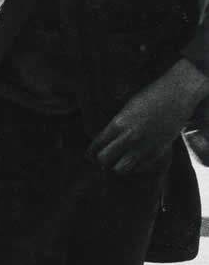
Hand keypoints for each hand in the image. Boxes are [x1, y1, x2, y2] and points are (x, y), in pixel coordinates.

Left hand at [90, 60, 207, 175]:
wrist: (176, 96)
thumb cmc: (149, 96)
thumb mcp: (126, 107)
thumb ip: (115, 124)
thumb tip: (102, 137)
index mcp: (118, 124)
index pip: (97, 144)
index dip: (91, 152)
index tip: (89, 155)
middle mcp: (129, 138)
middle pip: (105, 159)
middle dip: (101, 160)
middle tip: (103, 158)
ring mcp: (144, 147)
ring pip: (121, 168)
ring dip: (117, 166)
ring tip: (118, 161)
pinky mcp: (158, 152)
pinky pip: (140, 168)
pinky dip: (134, 167)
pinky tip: (134, 160)